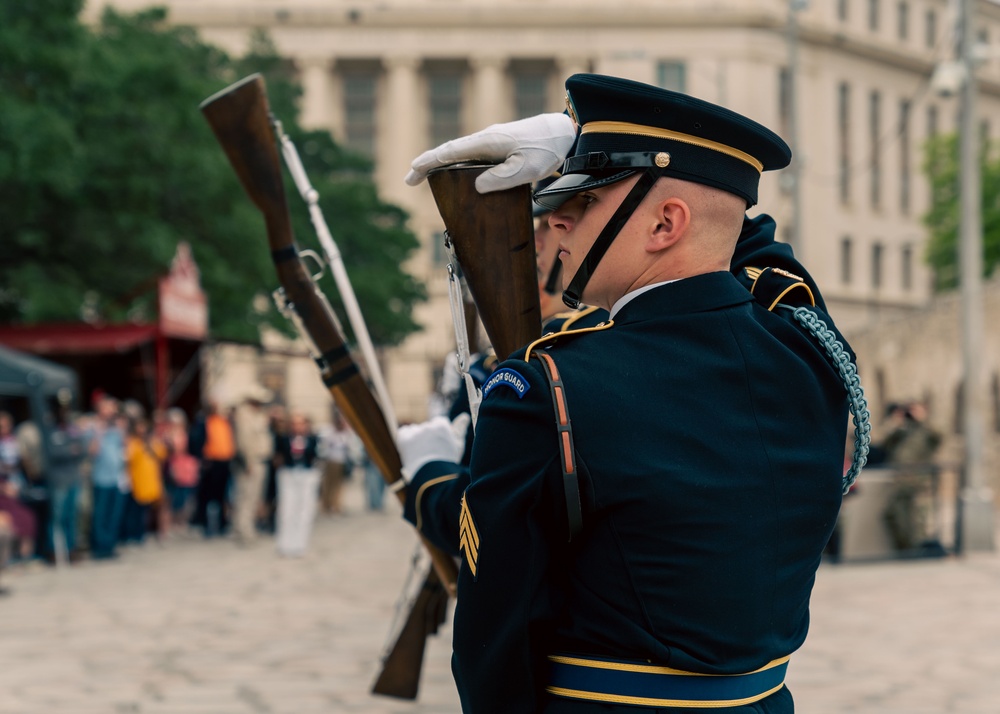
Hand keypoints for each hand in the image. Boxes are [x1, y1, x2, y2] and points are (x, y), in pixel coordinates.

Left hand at [397, 413, 470, 481]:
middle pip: (426, 427)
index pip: (439, 422)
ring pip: (414, 429)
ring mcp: (415, 432)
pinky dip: (405, 438)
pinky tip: (411, 449)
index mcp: (442, 426)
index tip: (439, 445)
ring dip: (415, 437)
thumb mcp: (458, 445)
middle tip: (430, 452)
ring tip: (420, 453)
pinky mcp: (404, 438)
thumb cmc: (447, 463)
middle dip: (427, 436)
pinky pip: (403, 432)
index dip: (439, 434)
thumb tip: (464, 416)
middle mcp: (428, 426)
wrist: (431, 478)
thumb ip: (459, 428)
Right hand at [405, 113, 576, 192]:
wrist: (561, 132)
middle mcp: (485, 139)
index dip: (429, 162)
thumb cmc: (545, 149)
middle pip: (449, 151)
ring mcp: (490, 142)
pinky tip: (454, 174)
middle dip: (428, 163)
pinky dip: (456, 163)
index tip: (413, 171)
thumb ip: (501, 178)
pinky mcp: (497, 147)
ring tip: (425, 177)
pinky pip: (470, 155)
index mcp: (487, 142)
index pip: (451, 152)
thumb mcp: (526, 169)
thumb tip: (476, 187)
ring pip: (459, 153)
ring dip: (440, 163)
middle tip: (410, 179)